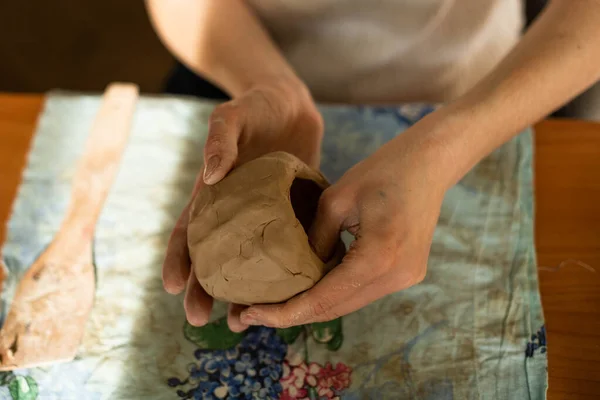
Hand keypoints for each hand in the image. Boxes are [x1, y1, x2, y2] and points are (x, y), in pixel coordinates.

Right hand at [162, 79, 322, 330]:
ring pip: (253, 263)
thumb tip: (210, 176)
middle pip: (216, 258)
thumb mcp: (232, 116)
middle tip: (199, 319)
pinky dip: (289, 270)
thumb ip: (219, 140)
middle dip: (205, 289)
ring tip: (244, 319)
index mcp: (213, 196)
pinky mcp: (295, 215)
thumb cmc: (255, 107)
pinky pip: (291, 246)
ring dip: (245, 291)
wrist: (291, 104)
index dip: (177, 259)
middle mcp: (237, 214)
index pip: (189, 232)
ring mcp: (267, 218)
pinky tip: (293, 291)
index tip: (172, 287)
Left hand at [239, 123, 453, 327]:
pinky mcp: (406, 273)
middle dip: (293, 314)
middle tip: (253, 313)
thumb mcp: (336, 199)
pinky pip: (362, 290)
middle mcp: (395, 278)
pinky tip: (308, 285)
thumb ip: (314, 240)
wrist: (430, 162)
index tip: (250, 315)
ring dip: (313, 305)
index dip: (283, 312)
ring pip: (348, 303)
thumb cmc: (382, 170)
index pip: (322, 300)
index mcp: (378, 258)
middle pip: (335, 309)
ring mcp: (405, 279)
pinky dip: (334, 291)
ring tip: (274, 302)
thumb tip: (294, 270)